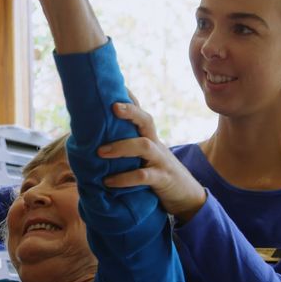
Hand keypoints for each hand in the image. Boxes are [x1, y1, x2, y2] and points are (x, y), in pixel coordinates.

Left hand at [97, 100, 207, 222]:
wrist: (186, 196)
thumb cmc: (158, 174)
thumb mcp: (145, 158)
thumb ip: (128, 149)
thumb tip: (94, 144)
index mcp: (149, 137)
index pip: (140, 113)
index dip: (129, 99)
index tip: (113, 85)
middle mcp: (156, 144)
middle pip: (146, 120)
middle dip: (130, 111)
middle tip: (112, 107)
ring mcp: (160, 160)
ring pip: (143, 146)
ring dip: (121, 147)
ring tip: (100, 152)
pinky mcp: (162, 179)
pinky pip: (143, 176)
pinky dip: (124, 178)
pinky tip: (108, 182)